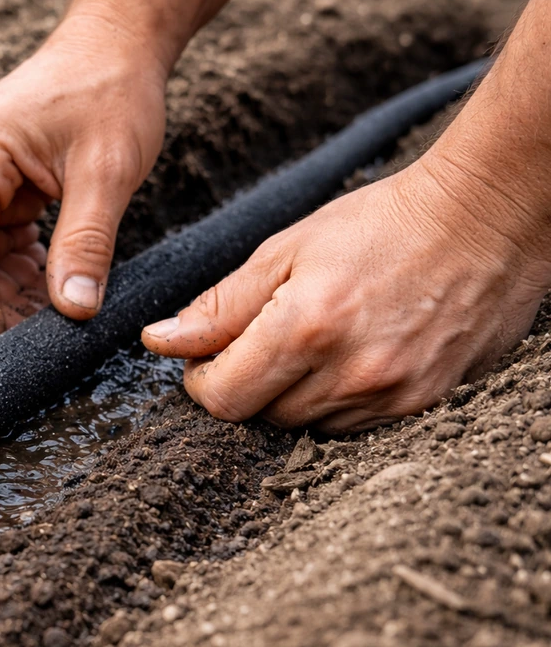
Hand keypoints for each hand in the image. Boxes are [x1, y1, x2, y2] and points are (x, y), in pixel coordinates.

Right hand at [0, 16, 168, 345]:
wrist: (117, 45)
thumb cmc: (113, 90)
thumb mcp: (108, 170)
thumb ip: (86, 243)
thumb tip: (74, 311)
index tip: (0, 347)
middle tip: (25, 346)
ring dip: (1, 292)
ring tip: (44, 325)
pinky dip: (16, 273)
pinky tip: (46, 294)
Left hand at [141, 151, 550, 432]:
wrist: (485, 218)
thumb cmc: (380, 223)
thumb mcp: (286, 250)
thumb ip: (220, 306)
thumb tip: (161, 341)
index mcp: (306, 327)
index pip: (223, 397)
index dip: (202, 381)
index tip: (205, 357)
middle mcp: (350, 372)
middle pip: (261, 416)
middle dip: (245, 384)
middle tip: (258, 341)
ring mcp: (391, 395)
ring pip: (305, 426)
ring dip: (289, 396)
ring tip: (310, 343)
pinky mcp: (422, 405)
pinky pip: (352, 428)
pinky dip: (333, 402)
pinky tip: (346, 358)